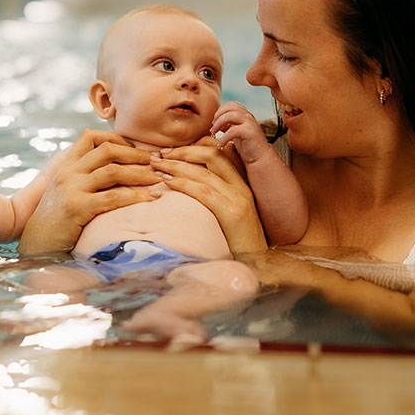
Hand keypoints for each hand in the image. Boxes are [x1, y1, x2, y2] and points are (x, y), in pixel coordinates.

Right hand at [17, 130, 163, 255]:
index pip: (90, 136)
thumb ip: (83, 176)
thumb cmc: (57, 219)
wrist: (35, 244)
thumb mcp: (66, 190)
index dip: (116, 138)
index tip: (135, 149)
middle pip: (107, 150)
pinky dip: (134, 196)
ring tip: (158, 179)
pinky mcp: (76, 207)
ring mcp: (71, 188)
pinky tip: (148, 199)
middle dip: (136, 154)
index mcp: (66, 164)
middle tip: (156, 161)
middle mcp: (68, 172)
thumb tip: (116, 168)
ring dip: (140, 174)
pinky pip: (112, 197)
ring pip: (113, 171)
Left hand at [149, 142, 267, 254]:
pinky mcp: (232, 214)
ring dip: (176, 166)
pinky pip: (203, 192)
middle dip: (182, 152)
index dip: (193, 149)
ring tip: (156, 166)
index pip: (218, 154)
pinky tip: (167, 183)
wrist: (258, 265)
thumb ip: (214, 198)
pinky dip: (182, 184)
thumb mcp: (229, 215)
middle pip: (211, 156)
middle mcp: (241, 187)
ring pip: (204, 173)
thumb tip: (186, 187)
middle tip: (159, 155)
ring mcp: (239, 199)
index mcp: (241, 185)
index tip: (171, 151)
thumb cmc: (238, 244)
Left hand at [210, 102, 271, 164]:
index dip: (220, 111)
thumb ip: (228, 125)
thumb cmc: (247, 145)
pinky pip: (233, 131)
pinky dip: (224, 138)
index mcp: (244, 114)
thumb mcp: (235, 132)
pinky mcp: (249, 132)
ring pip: (230, 115)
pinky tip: (221, 145)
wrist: (260, 157)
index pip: (230, 104)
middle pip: (229, 107)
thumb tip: (215, 123)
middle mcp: (248, 116)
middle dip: (218, 115)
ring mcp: (249, 123)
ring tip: (213, 133)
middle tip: (213, 127)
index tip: (214, 122)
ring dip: (218, 124)